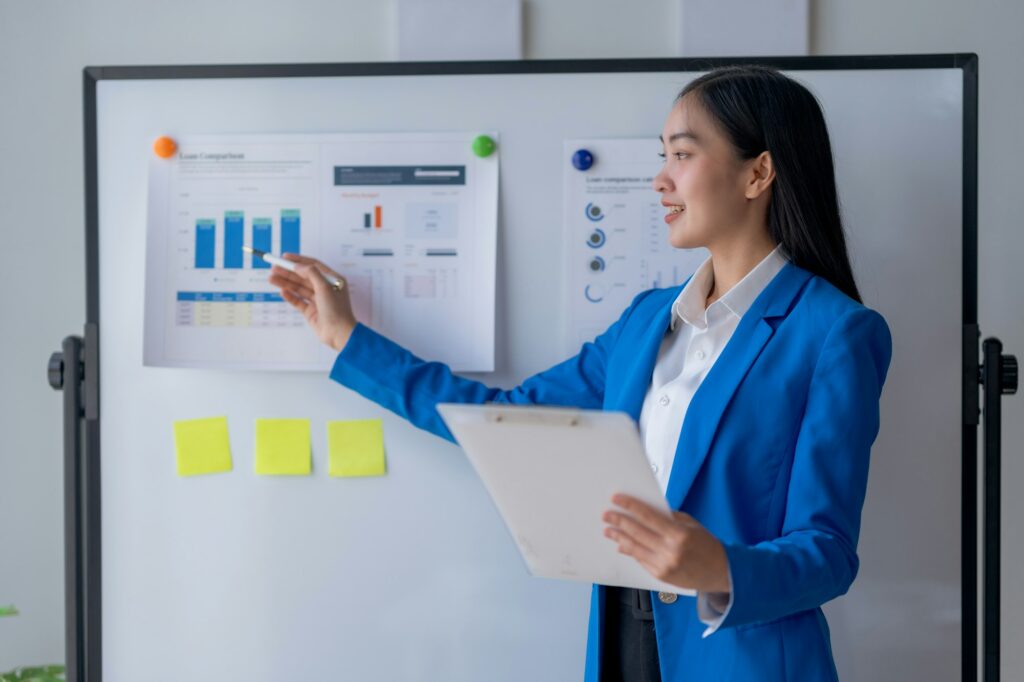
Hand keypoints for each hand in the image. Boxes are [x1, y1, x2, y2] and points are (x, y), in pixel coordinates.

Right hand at [268, 253, 357, 351]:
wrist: (339, 333)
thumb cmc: (337, 310)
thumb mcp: (325, 287)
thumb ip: (311, 273)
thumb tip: (298, 265)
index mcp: (333, 280)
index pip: (313, 265)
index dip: (298, 260)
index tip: (284, 257)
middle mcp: (325, 289)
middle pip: (303, 276)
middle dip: (288, 272)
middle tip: (274, 268)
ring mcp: (318, 301)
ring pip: (299, 288)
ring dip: (285, 282)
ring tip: (271, 278)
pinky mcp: (311, 312)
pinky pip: (298, 301)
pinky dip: (290, 296)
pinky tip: (282, 291)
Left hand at [602, 494, 730, 593]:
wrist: (722, 573)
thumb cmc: (707, 545)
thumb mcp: (691, 525)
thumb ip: (669, 517)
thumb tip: (645, 511)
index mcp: (679, 534)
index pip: (648, 516)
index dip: (630, 506)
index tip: (616, 499)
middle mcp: (670, 551)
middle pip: (637, 532)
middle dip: (619, 522)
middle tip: (607, 515)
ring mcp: (664, 565)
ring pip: (635, 548)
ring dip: (619, 537)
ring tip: (609, 530)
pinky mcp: (661, 576)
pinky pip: (641, 560)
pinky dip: (630, 551)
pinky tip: (622, 545)